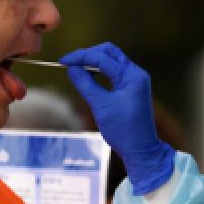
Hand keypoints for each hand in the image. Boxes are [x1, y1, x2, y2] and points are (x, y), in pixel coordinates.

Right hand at [61, 43, 175, 194]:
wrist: (140, 150)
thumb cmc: (123, 130)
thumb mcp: (101, 106)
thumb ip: (86, 84)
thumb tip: (71, 69)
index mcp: (132, 76)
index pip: (103, 58)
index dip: (81, 57)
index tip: (63, 61)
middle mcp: (136, 74)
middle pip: (110, 53)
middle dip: (89, 54)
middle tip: (70, 63)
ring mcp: (135, 81)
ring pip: (112, 61)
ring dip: (94, 62)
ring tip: (76, 68)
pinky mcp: (131, 89)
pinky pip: (114, 72)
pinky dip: (100, 71)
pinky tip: (88, 75)